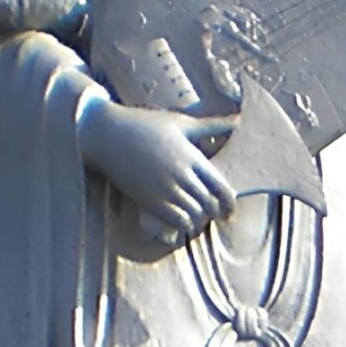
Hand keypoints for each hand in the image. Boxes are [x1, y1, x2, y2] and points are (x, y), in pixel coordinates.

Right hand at [78, 98, 234, 244]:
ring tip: (197, 219)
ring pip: (193, 216)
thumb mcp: (180, 122)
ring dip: (198, 221)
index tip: (229, 208)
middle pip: (209, 205)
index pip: (221, 188)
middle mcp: (180, 175)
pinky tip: (181, 222)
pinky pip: (174, 221)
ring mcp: (163, 189)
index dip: (229, 203)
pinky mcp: (148, 200)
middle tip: (213, 214)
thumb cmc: (145, 124)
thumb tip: (239, 120)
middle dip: (214, 213)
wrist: (106, 134)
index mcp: (191, 156)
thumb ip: (212, 126)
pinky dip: (182, 226)